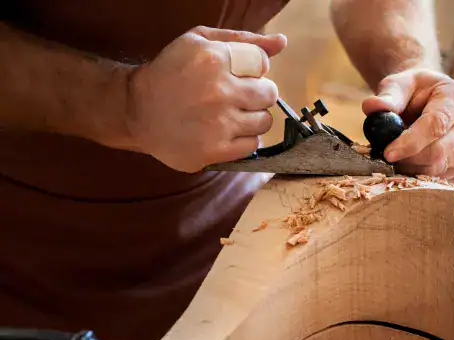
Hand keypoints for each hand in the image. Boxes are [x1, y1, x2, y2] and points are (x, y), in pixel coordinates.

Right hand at [124, 26, 286, 172]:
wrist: (136, 110)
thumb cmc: (172, 71)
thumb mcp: (199, 41)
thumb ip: (243, 39)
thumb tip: (281, 42)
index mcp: (214, 59)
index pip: (263, 64)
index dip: (252, 70)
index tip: (234, 74)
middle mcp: (218, 91)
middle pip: (270, 93)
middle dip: (257, 93)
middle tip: (235, 96)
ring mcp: (217, 124)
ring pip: (264, 121)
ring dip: (252, 118)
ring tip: (228, 114)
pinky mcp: (214, 150)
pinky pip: (252, 145)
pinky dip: (243, 139)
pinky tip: (224, 131)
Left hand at [362, 68, 453, 177]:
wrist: (425, 96)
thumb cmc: (412, 89)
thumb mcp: (399, 83)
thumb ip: (388, 95)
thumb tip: (372, 107)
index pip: (436, 124)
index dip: (411, 142)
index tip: (388, 153)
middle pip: (439, 151)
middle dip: (408, 158)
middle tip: (384, 156)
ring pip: (436, 168)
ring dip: (409, 167)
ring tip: (393, 154)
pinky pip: (435, 176)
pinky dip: (415, 173)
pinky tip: (404, 160)